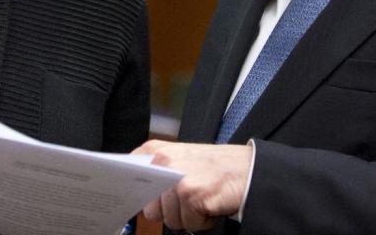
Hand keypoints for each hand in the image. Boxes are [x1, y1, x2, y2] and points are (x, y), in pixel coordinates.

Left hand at [133, 140, 252, 232]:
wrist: (247, 168)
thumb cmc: (213, 167)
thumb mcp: (179, 161)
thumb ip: (156, 173)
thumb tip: (137, 197)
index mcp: (154, 151)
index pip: (128, 178)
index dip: (139, 195)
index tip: (148, 199)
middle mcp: (162, 161)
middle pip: (150, 209)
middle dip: (170, 211)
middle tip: (189, 198)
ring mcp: (176, 178)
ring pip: (170, 220)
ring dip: (189, 216)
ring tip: (202, 198)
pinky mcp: (191, 194)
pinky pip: (189, 224)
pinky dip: (202, 221)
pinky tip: (211, 203)